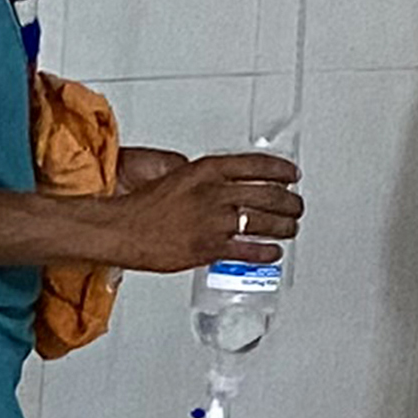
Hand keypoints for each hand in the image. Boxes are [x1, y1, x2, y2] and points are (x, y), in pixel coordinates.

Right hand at [103, 147, 300, 275]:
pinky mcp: (209, 247)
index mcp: (208, 170)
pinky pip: (248, 250)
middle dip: (289, 202)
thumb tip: (223, 187)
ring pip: (264, 221)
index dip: (281, 170)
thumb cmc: (143, 206)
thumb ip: (204, 179)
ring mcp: (214, 221)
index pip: (258, 165)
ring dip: (284, 226)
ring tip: (290, 229)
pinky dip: (266, 252)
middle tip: (296, 206)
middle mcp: (215, 192)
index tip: (292, 175)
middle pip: (268, 194)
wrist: (121, 229)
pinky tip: (273, 252)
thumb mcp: (177, 176)